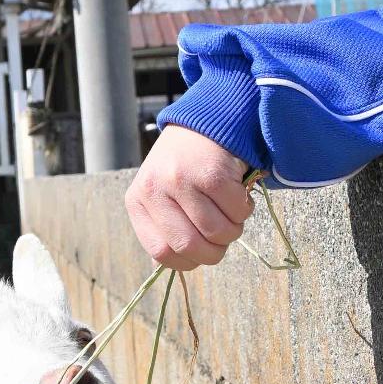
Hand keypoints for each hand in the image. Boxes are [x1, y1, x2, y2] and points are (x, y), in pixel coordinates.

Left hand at [124, 125, 254, 269]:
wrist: (206, 121)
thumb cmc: (184, 166)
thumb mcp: (161, 193)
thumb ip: (165, 226)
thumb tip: (176, 262)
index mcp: (138, 201)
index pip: (161, 253)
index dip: (187, 261)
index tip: (201, 253)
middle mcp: (155, 189)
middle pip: (190, 246)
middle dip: (215, 252)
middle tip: (223, 238)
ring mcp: (183, 179)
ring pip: (217, 232)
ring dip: (233, 231)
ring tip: (232, 214)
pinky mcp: (212, 172)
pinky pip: (237, 211)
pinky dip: (245, 210)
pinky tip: (238, 196)